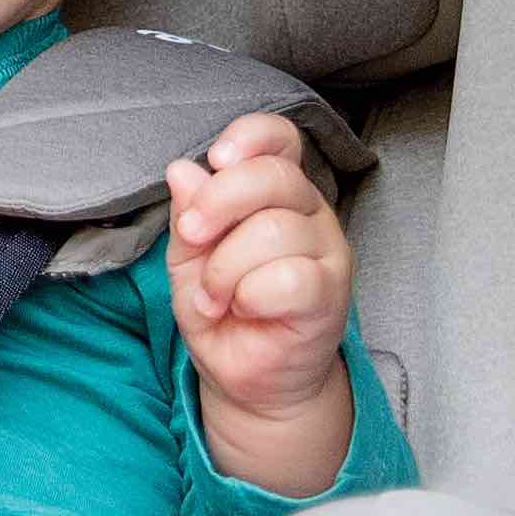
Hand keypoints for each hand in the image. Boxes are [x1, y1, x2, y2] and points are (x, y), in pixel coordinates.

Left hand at [166, 116, 358, 487]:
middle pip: (273, 177)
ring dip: (224, 269)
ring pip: (273, 231)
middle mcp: (310, 212)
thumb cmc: (224, 308)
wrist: (250, 377)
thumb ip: (190, 215)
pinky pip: (289, 278)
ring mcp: (328, 252)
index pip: (280, 139)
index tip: (218, 159)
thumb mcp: (189, 258)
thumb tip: (183, 171)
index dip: (250, 137)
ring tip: (214, 296)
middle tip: (193, 237)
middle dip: (218, 204)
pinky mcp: (331, 295)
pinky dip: (250, 295)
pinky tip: (243, 309)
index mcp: (277, 191)